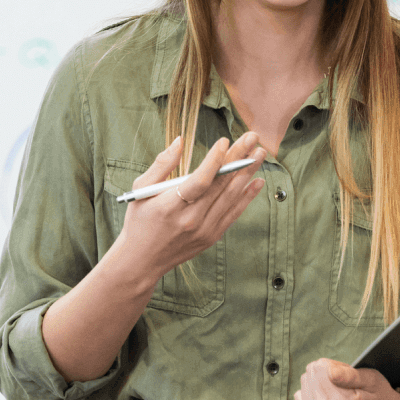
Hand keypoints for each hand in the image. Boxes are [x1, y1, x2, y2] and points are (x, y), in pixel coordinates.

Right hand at [117, 132, 265, 286]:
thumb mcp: (141, 190)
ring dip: (247, 173)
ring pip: (231, 197)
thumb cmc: (139, 221)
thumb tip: (179, 141)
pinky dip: (247, 196)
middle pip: (220, 185)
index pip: (199, 181)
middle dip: (238, 159)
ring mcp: (204, 230)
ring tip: (260, 153)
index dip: (214, 161)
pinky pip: (233, 213)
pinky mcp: (211, 237)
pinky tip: (257, 180)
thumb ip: (161, 164)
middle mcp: (191, 220)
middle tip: (252, 138)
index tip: (225, 141)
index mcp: (170, 206)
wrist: (142, 260)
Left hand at [294, 360, 399, 399]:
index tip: (348, 374)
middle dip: (326, 375)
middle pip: (310, 375)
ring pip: (304, 385)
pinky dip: (313, 396)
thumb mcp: (372, 380)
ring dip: (320, 385)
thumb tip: (328, 370)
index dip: (334, 366)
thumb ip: (349, 375)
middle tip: (345, 385)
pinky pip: (300, 398)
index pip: (318, 367)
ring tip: (339, 393)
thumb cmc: (380, 397)